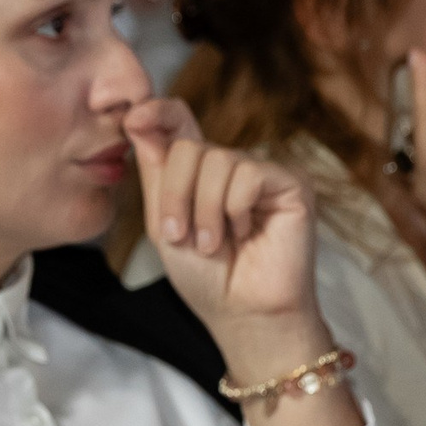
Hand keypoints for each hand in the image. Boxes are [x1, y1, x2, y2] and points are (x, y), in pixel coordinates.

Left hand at [128, 98, 328, 381]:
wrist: (240, 314)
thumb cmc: (205, 277)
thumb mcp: (163, 223)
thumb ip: (155, 172)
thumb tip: (137, 116)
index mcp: (198, 173)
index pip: (179, 122)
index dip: (157, 112)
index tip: (134, 118)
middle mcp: (231, 166)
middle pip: (188, 147)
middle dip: (175, 197)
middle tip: (183, 238)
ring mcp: (262, 172)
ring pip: (216, 161)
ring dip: (204, 211)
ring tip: (214, 244)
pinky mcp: (291, 183)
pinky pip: (247, 174)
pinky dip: (234, 210)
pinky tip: (246, 234)